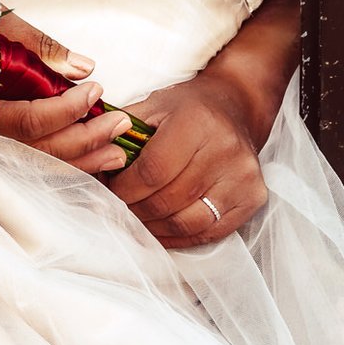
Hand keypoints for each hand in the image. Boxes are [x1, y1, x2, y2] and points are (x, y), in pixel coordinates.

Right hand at [0, 14, 138, 176]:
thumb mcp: (1, 24)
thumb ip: (42, 47)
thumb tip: (83, 67)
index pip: (29, 120)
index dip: (67, 110)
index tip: (96, 88)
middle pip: (38, 148)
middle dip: (85, 139)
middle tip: (121, 124)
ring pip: (36, 161)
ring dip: (81, 159)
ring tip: (117, 152)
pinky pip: (32, 157)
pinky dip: (65, 161)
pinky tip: (92, 159)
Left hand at [108, 74, 269, 248]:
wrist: (236, 107)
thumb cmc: (188, 109)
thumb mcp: (153, 107)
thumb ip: (120, 134)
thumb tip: (90, 168)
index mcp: (197, 122)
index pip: (152, 172)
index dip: (123, 190)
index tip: (107, 192)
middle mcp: (225, 149)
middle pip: (166, 201)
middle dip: (133, 210)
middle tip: (116, 209)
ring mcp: (243, 177)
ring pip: (186, 223)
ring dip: (153, 228)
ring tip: (136, 219)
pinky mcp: (253, 197)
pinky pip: (208, 232)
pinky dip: (178, 237)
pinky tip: (161, 228)